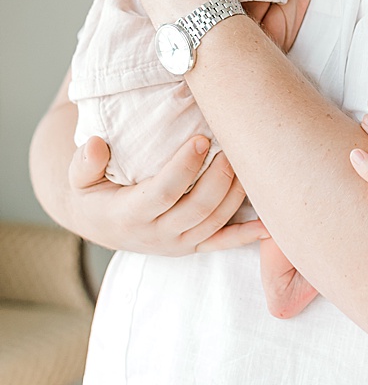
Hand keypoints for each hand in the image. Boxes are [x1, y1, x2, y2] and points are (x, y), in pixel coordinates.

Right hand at [64, 132, 265, 254]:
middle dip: (220, 176)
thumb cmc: (94, 191)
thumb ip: (84, 162)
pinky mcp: (193, 246)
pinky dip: (249, 234)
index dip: (184, 166)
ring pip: (216, 221)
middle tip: (233, 145)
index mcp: (128, 215)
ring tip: (250, 161)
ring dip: (237, 194)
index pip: (163, 191)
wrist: (100, 222)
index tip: (201, 138)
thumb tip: (95, 144)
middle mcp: (156, 234)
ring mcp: (178, 242)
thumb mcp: (79, 177)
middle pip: (198, 208)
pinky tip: (272, 223)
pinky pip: (224, 242)